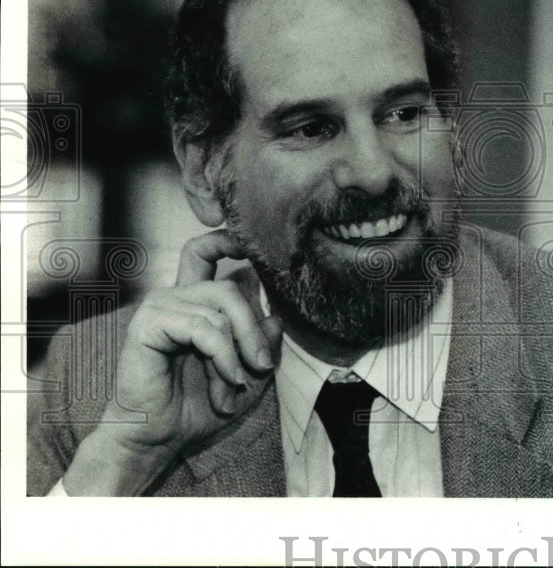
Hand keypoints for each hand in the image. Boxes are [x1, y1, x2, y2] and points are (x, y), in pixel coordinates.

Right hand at [62, 230, 281, 495]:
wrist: (159, 439)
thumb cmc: (197, 407)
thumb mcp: (246, 372)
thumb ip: (262, 342)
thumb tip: (277, 316)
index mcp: (194, 300)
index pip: (206, 251)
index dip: (227, 239)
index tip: (250, 244)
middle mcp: (175, 295)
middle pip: (230, 285)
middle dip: (254, 328)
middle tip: (263, 366)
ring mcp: (160, 306)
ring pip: (221, 307)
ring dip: (238, 352)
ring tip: (236, 386)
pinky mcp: (148, 323)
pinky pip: (204, 327)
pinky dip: (224, 356)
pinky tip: (228, 382)